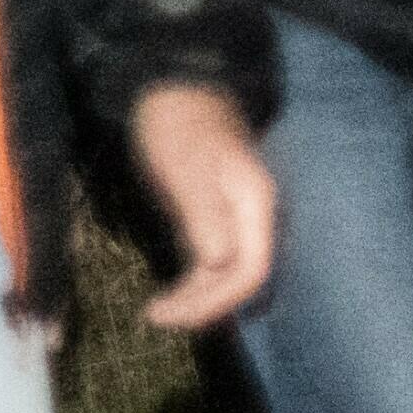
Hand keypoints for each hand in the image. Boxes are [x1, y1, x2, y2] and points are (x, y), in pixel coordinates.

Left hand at [128, 81, 280, 328]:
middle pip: (241, 278)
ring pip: (226, 273)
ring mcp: (237, 219)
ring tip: (156, 314)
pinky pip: (212, 261)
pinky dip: (193, 281)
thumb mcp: (186, 166)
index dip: (219, 300)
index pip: (251, 270)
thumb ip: (204, 211)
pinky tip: (169, 295)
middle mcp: (255, 217)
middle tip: (157, 318)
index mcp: (256, 204)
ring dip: (197, 298)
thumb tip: (219, 262)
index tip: (178, 315)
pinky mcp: (216, 219)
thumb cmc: (178, 125)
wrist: (175, 94)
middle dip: (204, 305)